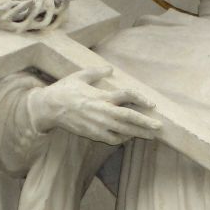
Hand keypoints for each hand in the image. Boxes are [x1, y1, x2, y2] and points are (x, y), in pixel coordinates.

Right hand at [26, 69, 161, 146]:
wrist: (49, 108)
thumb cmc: (65, 89)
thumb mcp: (80, 76)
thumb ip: (96, 72)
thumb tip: (110, 69)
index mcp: (101, 95)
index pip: (126, 96)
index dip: (141, 99)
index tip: (152, 104)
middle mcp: (102, 111)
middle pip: (129, 118)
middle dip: (146, 123)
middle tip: (159, 127)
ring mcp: (98, 125)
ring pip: (123, 132)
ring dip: (138, 134)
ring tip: (151, 135)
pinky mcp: (92, 134)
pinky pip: (112, 139)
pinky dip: (123, 139)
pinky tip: (129, 137)